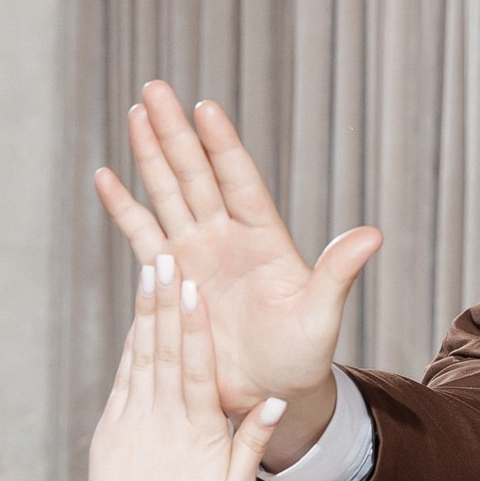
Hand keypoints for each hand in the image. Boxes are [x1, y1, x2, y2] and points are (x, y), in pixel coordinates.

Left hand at [62, 256, 283, 480]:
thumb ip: (250, 444)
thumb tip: (271, 400)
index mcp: (195, 434)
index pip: (196, 368)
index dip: (195, 324)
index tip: (194, 286)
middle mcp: (158, 421)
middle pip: (164, 350)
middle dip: (166, 301)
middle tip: (166, 257)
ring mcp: (129, 423)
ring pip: (139, 358)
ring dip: (146, 313)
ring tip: (149, 272)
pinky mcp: (109, 432)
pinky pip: (123, 379)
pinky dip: (131, 347)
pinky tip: (136, 322)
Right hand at [91, 81, 379, 454]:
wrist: (268, 392)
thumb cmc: (302, 355)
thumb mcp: (321, 315)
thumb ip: (338, 273)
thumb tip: (374, 234)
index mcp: (265, 239)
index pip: (240, 181)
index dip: (223, 145)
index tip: (206, 107)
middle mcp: (227, 237)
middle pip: (197, 174)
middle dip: (176, 133)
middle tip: (156, 87)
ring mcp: (197, 254)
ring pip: (168, 194)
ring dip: (150, 155)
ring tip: (136, 113)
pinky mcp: (171, 279)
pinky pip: (143, 236)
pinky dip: (124, 208)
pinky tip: (105, 176)